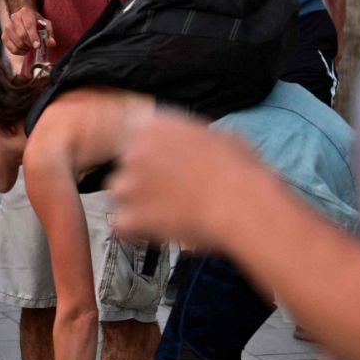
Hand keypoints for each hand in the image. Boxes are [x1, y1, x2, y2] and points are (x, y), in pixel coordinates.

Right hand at [3, 6, 52, 57]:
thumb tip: (51, 43)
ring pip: (17, 43)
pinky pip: (12, 49)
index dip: (34, 37)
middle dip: (30, 43)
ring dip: (26, 48)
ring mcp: (7, 27)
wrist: (23, 18)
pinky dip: (20, 52)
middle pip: (22, 35)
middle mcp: (14, 18)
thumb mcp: (45, 24)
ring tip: (30, 45)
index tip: (38, 46)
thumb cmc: (36, 22)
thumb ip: (49, 33)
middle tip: (35, 45)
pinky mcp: (3, 36)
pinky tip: (24, 48)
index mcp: (25, 12)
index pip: (29, 26)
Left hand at [106, 108, 272, 249]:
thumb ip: (197, 139)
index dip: (150, 158)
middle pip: (126, 167)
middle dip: (142, 181)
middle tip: (168, 196)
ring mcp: (127, 183)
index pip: (136, 139)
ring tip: (164, 216)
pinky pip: (120, 226)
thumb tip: (202, 145)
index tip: (163, 171)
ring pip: (119, 195)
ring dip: (135, 205)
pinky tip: (156, 234)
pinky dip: (134, 232)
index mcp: (155, 126)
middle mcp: (134, 150)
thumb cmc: (240, 171)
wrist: (239, 203)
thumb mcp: (222, 137)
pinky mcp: (128, 215)